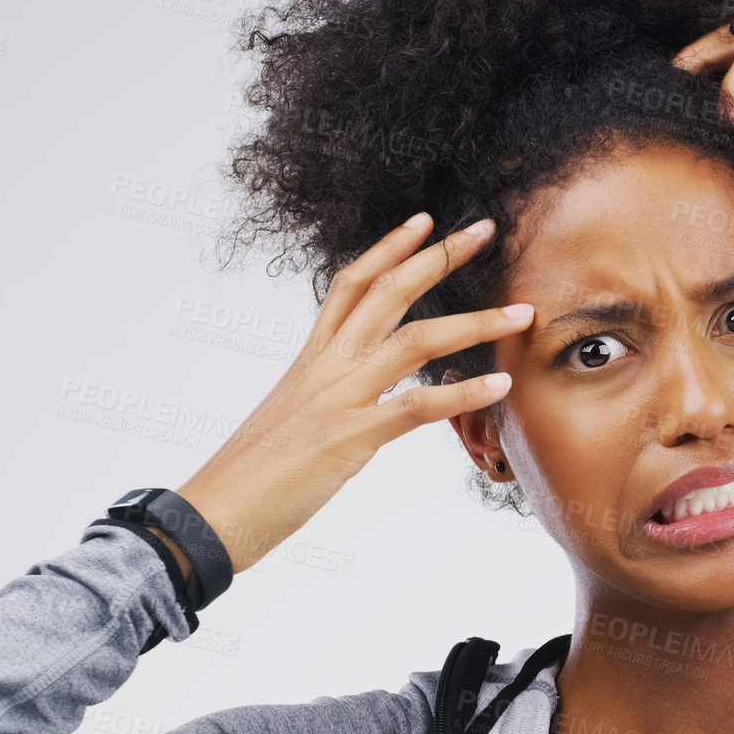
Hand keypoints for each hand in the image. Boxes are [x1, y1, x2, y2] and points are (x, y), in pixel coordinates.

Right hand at [168, 214, 531, 574]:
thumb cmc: (250, 475)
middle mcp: (325, 367)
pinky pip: (415, 408)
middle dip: (440, 257)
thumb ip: (326, 398)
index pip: (350, 284)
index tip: (425, 221)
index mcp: (310, 359)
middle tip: (486, 229)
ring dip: (474, 324)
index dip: (389, 248)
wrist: (212, 513)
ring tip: (521, 312)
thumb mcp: (292, 420)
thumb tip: (355, 401)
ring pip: (414, 341)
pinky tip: (499, 385)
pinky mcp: (350, 438)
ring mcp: (338, 398)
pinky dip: (462, 394)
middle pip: (389, 293)